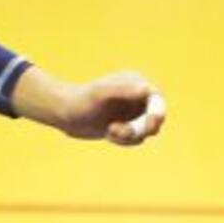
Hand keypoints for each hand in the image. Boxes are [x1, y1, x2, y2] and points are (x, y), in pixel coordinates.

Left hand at [12, 67, 165, 145]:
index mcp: (134, 82)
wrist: (65, 114)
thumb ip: (124, 90)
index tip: (152, 124)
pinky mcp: (126, 124)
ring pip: (145, 131)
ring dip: (130, 135)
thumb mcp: (101, 94)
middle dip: (142, 128)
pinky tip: (108, 133)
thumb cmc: (82, 100)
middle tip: (125, 132)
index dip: (157, 112)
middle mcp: (136, 95)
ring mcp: (132, 111)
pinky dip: (124, 140)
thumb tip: (147, 89)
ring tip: (110, 131)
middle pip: (155, 117)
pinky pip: (135, 138)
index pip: (156, 99)